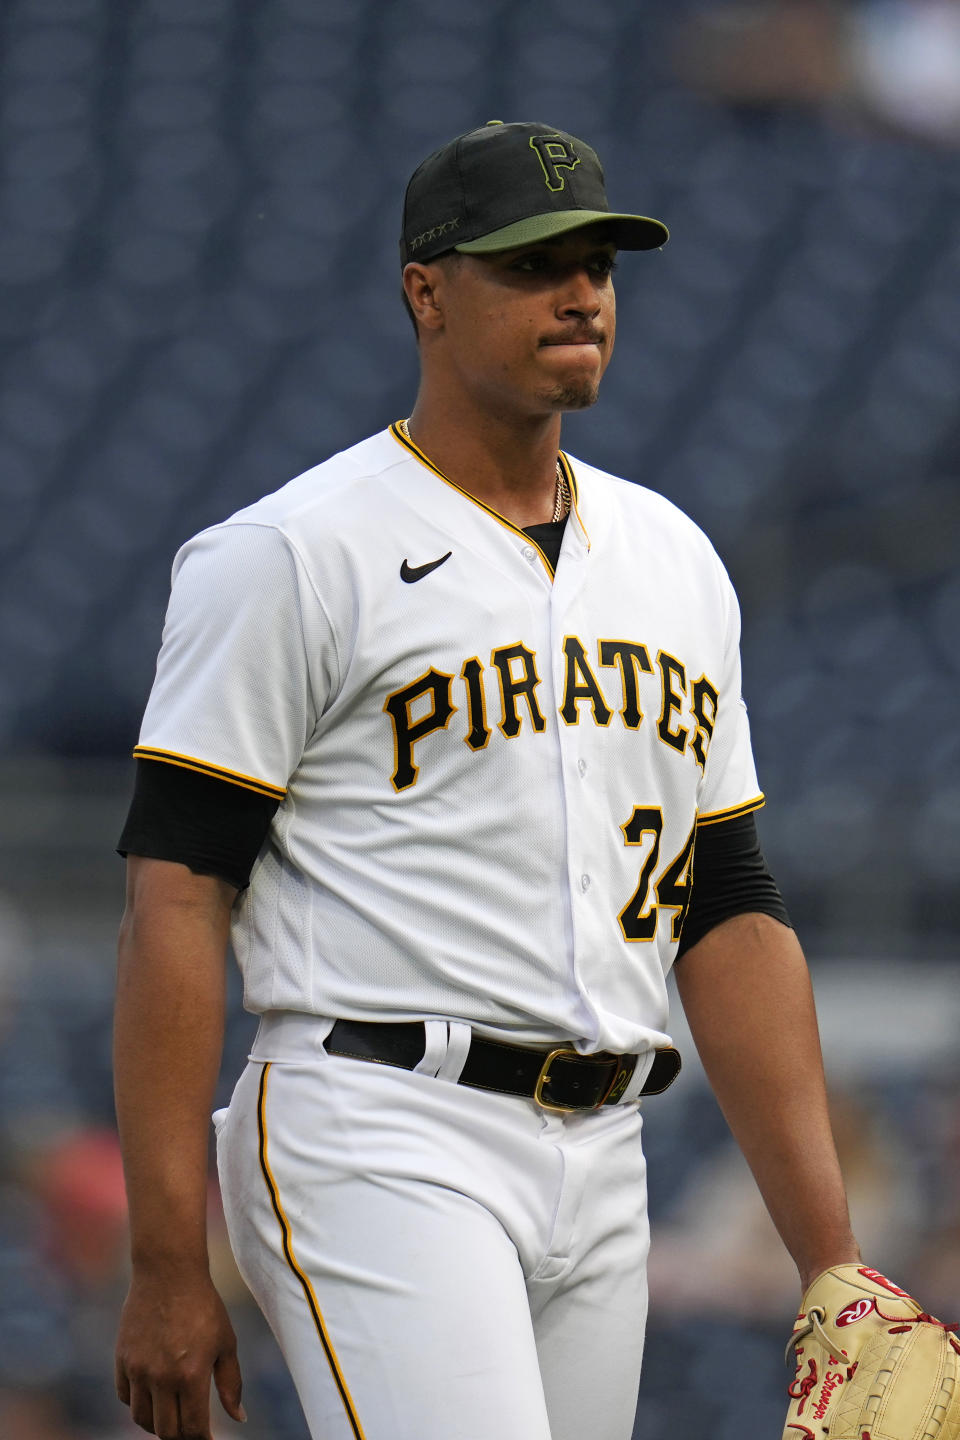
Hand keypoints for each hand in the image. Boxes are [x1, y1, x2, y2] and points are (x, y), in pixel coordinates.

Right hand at [115, 1268, 245, 1437]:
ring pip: (142, 1419)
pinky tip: (153, 1395)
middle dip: (180, 1436)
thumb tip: (239, 1418)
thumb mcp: (226, 1343)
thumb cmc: (203, 1306)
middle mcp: (162, 1377)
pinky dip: (138, 1403)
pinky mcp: (122, 1359)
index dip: (201, 1439)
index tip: (207, 1438)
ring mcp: (138, 1369)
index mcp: (191, 1375)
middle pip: (165, 1431)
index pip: (192, 1428)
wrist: (168, 1273)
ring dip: (157, 1423)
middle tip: (190, 1429)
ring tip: (170, 1415)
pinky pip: (126, 1397)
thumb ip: (231, 1383)